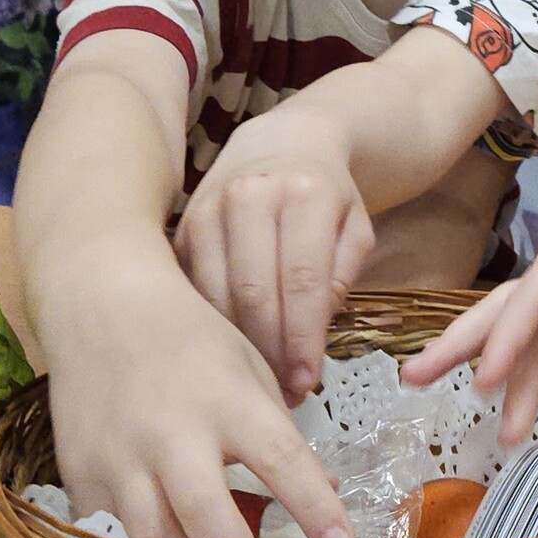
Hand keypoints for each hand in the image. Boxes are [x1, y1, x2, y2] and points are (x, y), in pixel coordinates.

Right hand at [43, 263, 352, 537]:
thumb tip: (327, 494)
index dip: (316, 508)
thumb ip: (282, 434)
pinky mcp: (79, 478)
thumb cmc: (189, 338)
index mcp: (227, 399)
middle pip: (209, 518)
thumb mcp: (250, 368)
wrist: (100, 307)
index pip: (282, 461)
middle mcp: (171, 433)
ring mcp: (119, 459)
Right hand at [172, 105, 374, 399]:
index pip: (302, 279)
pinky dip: (209, 328)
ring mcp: (207, 209)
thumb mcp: (356, 228)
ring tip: (257, 385)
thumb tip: (311, 341)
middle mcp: (250, 195)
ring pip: (216, 295)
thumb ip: (340, 279)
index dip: (303, 337)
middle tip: (283, 395)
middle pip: (254, 292)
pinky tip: (227, 356)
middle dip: (270, 351)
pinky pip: (191, 290)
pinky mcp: (181, 227)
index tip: (308, 382)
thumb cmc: (328, 195)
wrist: (282, 142)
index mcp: (304, 192)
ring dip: (236, 348)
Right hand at [405, 157, 537, 446]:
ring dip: (500, 381)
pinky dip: (527, 380)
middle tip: (412, 379)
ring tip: (495, 435)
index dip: (505, 338)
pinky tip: (518, 417)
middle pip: (501, 311)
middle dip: (458, 346)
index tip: (482, 378)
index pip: (530, 298)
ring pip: (519, 339)